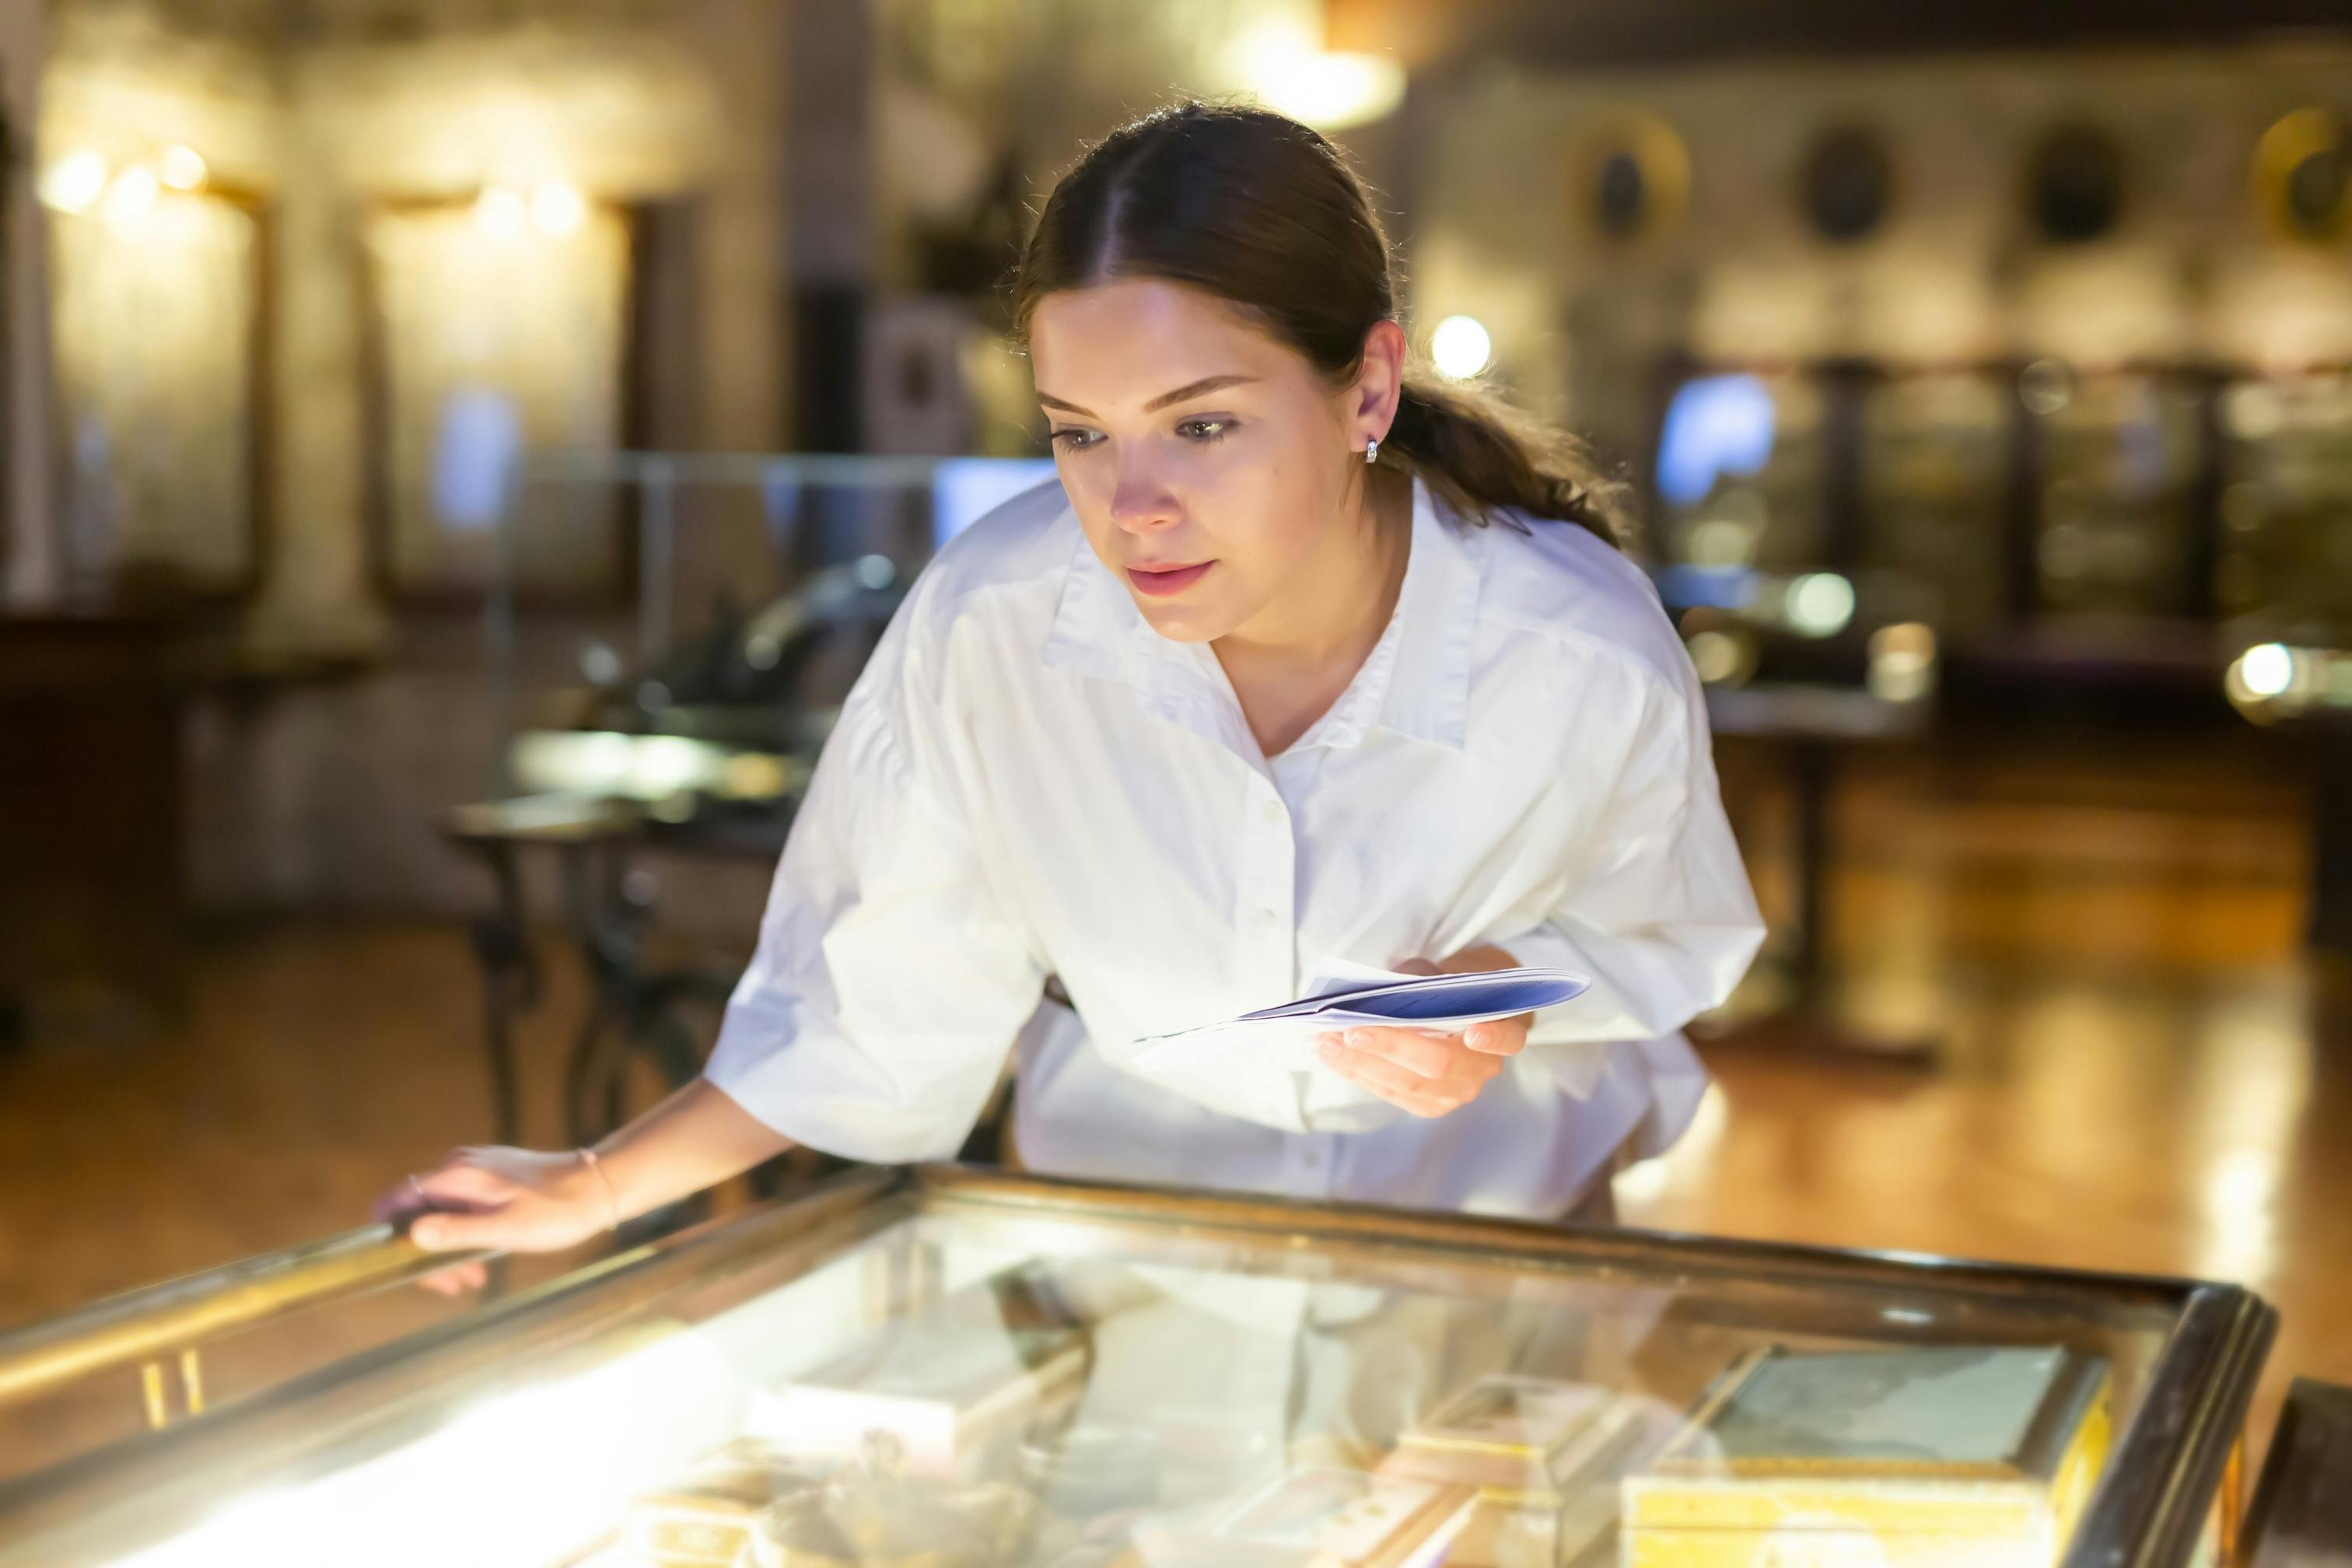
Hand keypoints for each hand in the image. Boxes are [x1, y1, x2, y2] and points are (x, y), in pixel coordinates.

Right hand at [372, 1146, 616, 1295]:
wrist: (599, 1187)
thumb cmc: (556, 1212)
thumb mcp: (505, 1230)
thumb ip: (456, 1231)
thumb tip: (411, 1235)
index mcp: (456, 1175)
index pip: (395, 1201)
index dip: (391, 1237)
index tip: (410, 1269)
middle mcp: (459, 1165)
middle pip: (418, 1212)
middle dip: (429, 1253)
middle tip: (455, 1285)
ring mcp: (476, 1169)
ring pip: (442, 1213)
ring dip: (450, 1249)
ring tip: (473, 1280)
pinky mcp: (492, 1176)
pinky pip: (462, 1208)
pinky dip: (466, 1234)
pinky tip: (483, 1260)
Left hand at [1314, 945, 1530, 1118]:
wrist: (1462, 1008)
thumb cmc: (1455, 984)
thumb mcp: (1447, 969)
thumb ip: (1427, 978)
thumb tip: (1387, 989)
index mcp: (1504, 1030)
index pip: (1507, 1038)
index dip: (1492, 1038)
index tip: (1473, 1033)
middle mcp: (1483, 1069)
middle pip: (1439, 1064)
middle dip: (1391, 1047)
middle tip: (1351, 1030)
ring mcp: (1456, 1092)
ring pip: (1407, 1084)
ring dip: (1361, 1063)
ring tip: (1325, 1041)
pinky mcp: (1429, 1105)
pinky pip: (1390, 1092)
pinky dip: (1358, 1071)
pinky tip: (1331, 1054)